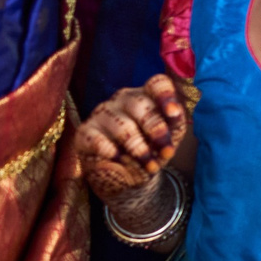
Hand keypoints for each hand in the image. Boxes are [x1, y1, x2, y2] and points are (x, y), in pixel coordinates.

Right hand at [75, 74, 189, 205]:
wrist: (128, 176)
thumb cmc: (151, 149)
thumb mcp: (169, 138)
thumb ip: (175, 124)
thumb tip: (175, 115)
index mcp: (146, 95)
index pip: (156, 83)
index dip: (165, 96)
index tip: (173, 114)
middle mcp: (123, 99)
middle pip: (140, 105)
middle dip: (156, 130)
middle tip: (166, 151)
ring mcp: (102, 113)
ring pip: (122, 126)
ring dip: (138, 148)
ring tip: (149, 164)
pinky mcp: (85, 132)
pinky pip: (98, 140)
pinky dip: (112, 152)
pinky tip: (120, 159)